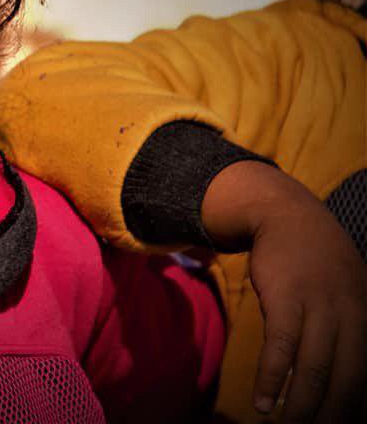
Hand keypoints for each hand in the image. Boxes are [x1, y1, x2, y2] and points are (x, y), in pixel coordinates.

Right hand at [203, 161, 366, 422]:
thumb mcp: (347, 290)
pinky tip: (263, 402)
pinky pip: (281, 348)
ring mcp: (319, 305)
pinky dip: (271, 378)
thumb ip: (350, 328)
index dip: (356, 407)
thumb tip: (345, 375)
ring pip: (314, 369)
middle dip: (331, 415)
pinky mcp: (285, 299)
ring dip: (300, 406)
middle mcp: (352, 313)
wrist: (286, 214)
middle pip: (347, 379)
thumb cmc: (314, 259)